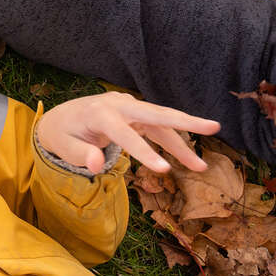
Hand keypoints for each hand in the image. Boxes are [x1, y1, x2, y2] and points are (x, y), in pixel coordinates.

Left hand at [37, 91, 219, 172]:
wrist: (61, 118)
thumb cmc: (63, 134)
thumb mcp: (63, 147)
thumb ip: (80, 155)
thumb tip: (96, 164)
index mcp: (100, 113)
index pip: (125, 134)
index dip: (144, 152)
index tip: (164, 171)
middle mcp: (118, 104)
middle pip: (155, 113)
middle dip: (185, 121)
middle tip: (214, 127)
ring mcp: (129, 106)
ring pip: (161, 123)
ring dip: (183, 143)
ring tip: (201, 167)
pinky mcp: (136, 113)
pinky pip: (158, 127)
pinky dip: (173, 142)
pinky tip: (188, 158)